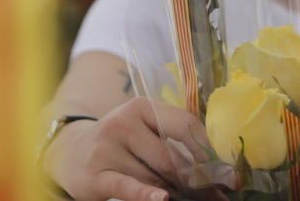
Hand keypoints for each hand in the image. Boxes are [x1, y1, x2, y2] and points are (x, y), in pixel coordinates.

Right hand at [44, 97, 209, 200]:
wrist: (71, 154)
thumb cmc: (119, 144)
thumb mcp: (142, 131)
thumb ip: (172, 141)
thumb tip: (218, 167)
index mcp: (142, 107)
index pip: (184, 125)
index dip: (209, 151)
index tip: (228, 172)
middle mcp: (123, 123)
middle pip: (171, 157)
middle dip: (197, 182)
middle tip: (217, 197)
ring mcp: (107, 148)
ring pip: (153, 177)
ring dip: (176, 193)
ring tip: (192, 200)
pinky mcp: (95, 175)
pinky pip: (126, 186)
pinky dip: (145, 194)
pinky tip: (161, 199)